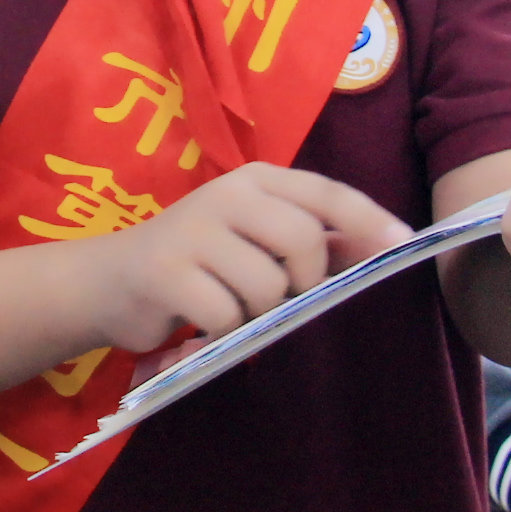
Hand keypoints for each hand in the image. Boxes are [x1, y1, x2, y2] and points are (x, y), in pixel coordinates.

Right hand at [68, 164, 407, 353]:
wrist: (108, 282)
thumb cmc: (196, 262)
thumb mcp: (253, 239)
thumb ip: (311, 240)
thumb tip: (380, 243)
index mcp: (253, 181)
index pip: (325, 193)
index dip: (367, 219)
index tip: (402, 243)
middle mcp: (224, 195)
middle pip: (303, 242)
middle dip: (304, 281)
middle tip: (281, 295)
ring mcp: (192, 231)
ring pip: (267, 286)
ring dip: (257, 312)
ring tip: (230, 308)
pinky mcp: (166, 273)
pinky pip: (227, 315)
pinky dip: (223, 331)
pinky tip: (201, 324)